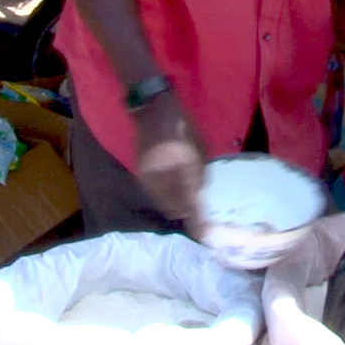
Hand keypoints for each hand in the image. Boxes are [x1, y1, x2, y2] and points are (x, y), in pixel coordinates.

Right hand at [132, 90, 206, 228]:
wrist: (152, 110)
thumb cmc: (182, 124)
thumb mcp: (200, 145)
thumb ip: (201, 172)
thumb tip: (200, 195)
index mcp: (182, 164)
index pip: (190, 200)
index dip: (197, 219)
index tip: (203, 234)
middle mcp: (163, 173)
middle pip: (174, 207)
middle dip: (186, 214)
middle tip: (196, 217)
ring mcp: (149, 175)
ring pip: (163, 203)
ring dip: (174, 207)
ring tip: (185, 207)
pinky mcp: (141, 173)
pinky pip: (154, 195)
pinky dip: (164, 199)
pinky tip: (172, 196)